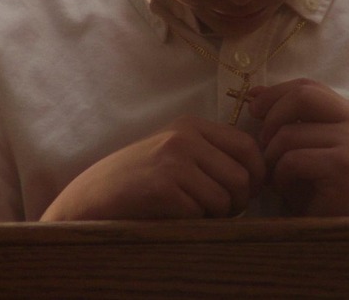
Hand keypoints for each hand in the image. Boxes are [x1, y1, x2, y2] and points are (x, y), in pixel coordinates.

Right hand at [40, 116, 264, 220]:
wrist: (88, 198)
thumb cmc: (138, 181)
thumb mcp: (174, 154)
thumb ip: (211, 155)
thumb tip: (261, 176)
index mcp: (191, 125)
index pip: (248, 147)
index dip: (256, 176)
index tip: (244, 194)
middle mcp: (184, 137)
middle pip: (242, 176)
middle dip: (238, 202)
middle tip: (218, 212)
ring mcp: (172, 160)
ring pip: (225, 198)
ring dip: (215, 216)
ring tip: (192, 214)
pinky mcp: (161, 187)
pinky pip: (200, 213)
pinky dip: (192, 223)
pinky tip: (173, 218)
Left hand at [249, 78, 348, 216]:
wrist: (340, 232)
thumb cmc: (317, 191)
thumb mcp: (299, 146)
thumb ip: (285, 118)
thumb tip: (254, 93)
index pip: (307, 85)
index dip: (275, 93)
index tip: (253, 108)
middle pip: (302, 95)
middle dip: (271, 117)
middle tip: (262, 143)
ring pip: (289, 133)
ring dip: (272, 157)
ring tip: (278, 176)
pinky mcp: (345, 164)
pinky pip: (292, 159)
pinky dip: (281, 176)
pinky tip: (288, 190)